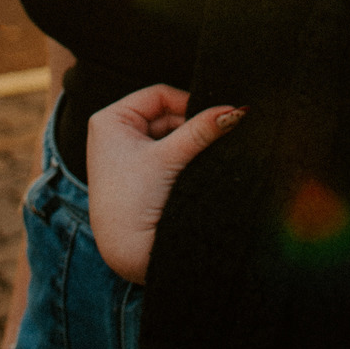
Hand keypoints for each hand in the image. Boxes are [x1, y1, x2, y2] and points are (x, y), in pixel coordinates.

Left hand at [86, 85, 246, 283]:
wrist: (126, 253)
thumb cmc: (137, 200)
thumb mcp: (171, 157)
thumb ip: (203, 130)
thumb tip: (239, 109)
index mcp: (110, 119)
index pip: (159, 95)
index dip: (188, 104)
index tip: (214, 120)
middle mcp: (112, 132)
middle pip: (165, 115)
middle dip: (189, 129)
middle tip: (213, 141)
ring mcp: (122, 153)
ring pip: (167, 136)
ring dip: (186, 146)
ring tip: (200, 161)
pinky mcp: (134, 173)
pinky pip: (163, 155)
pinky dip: (179, 160)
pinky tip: (191, 172)